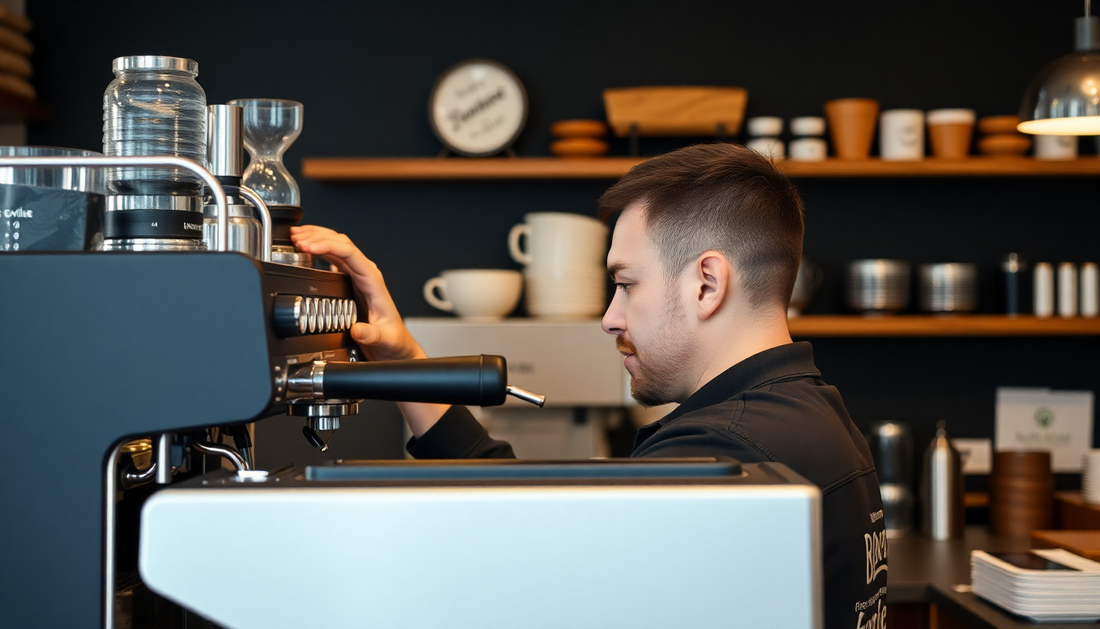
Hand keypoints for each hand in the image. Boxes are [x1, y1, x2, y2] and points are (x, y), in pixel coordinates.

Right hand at [290, 225, 425, 361]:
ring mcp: (357, 276)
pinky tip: (306, 248)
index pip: (350, 253)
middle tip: (296, 237)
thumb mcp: (385, 340)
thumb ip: (371, 335)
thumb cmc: (392, 338)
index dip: (328, 246)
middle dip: (317, 237)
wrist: (395, 344)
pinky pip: (333, 258)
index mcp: (373, 281)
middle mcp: (365, 274)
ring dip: (316, 239)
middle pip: (341, 244)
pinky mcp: (349, 281)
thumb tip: (357, 330)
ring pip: (336, 247)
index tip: (309, 247)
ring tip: (296, 236)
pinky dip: (318, 250)